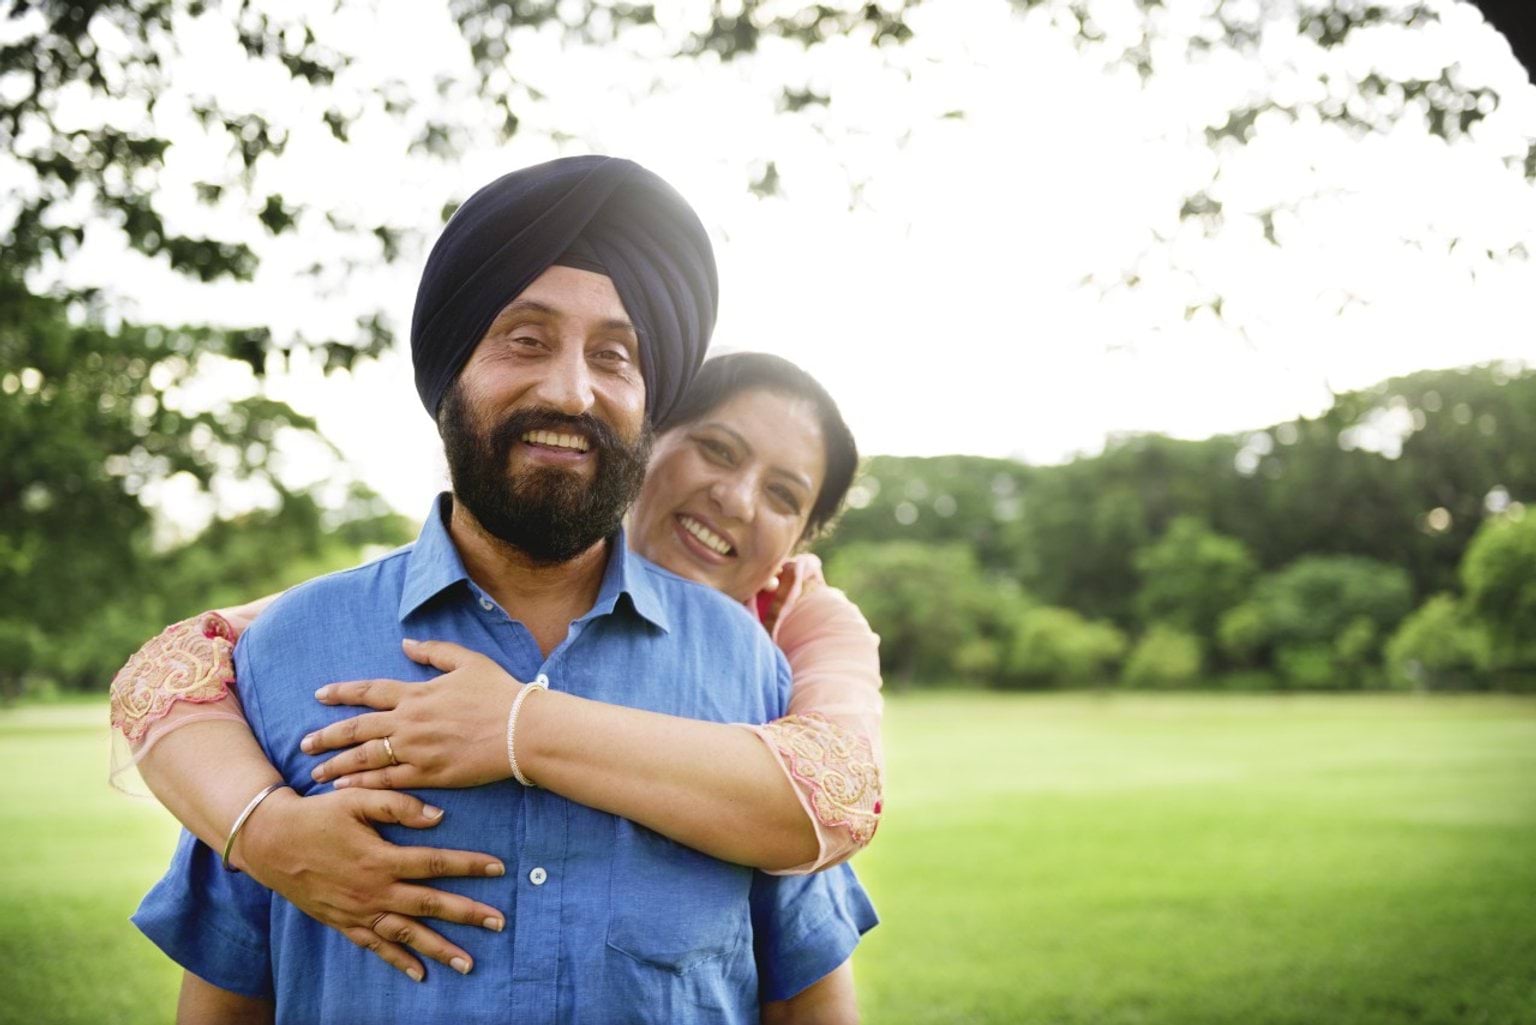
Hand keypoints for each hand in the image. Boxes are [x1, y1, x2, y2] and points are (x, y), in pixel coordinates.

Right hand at [233, 786, 506, 981]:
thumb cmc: (317, 815)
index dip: (469, 865)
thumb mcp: (356, 799)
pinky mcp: (343, 923)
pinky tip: (420, 973)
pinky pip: (375, 947)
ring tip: (468, 963)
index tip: (499, 867)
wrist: (270, 842)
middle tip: (498, 923)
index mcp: (380, 858)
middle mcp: (373, 890)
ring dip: (439, 949)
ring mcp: (358, 911)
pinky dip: (398, 962)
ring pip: (406, 935)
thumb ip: (398, 806)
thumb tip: (438, 817)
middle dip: (467, 914)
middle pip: (429, 905)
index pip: (435, 863)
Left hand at [304, 639, 521, 790]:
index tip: (319, 695)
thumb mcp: (468, 661)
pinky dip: (363, 785)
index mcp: (418, 693)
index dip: (342, 692)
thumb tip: (406, 643)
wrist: (523, 730)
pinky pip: (387, 781)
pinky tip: (345, 790)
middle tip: (303, 744)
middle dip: (326, 736)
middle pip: (357, 729)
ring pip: (366, 758)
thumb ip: (435, 651)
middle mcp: (410, 721)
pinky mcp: (430, 775)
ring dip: (338, 765)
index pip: (370, 691)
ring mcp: (417, 750)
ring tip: (316, 772)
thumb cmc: (500, 693)